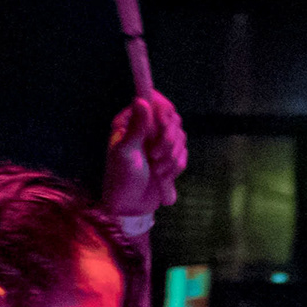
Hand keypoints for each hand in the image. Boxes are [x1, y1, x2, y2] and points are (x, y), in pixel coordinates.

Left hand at [103, 90, 187, 222]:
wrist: (131, 206)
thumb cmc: (121, 178)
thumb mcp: (125, 153)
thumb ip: (136, 127)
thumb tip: (141, 100)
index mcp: (131, 121)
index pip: (153, 100)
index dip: (163, 110)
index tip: (163, 123)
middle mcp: (147, 128)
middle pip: (172, 119)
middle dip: (167, 141)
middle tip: (153, 156)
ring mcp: (160, 142)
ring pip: (180, 137)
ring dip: (171, 157)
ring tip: (156, 171)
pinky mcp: (170, 156)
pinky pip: (184, 154)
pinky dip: (176, 167)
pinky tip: (162, 177)